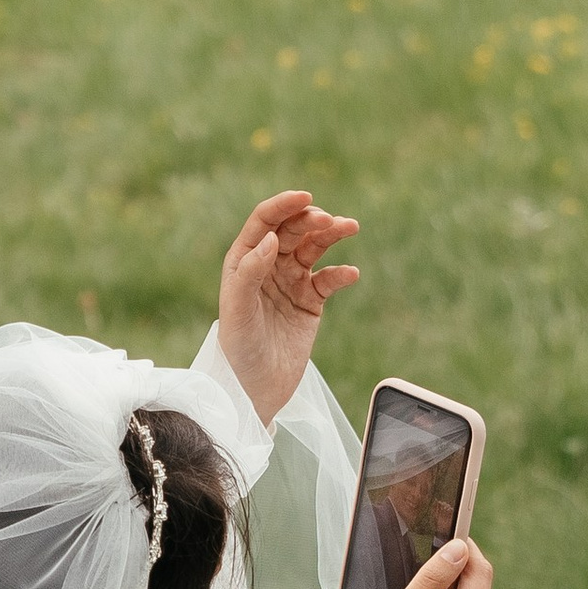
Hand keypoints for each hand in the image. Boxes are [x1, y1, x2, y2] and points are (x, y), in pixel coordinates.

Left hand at [218, 190, 359, 425]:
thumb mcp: (238, 309)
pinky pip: (329, 279)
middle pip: (293, 230)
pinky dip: (341, 273)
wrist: (254, 391)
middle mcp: (267, 266)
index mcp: (244, 261)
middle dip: (312, 219)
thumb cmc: (238, 350)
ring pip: (314, 248)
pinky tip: (350, 273)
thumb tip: (270, 238)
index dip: (284, 205)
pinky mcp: (310, 302)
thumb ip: (251, 271)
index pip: (264, 222)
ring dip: (332, 235)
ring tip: (350, 227)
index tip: (306, 197)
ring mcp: (290, 282)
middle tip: (332, 221)